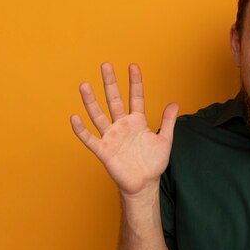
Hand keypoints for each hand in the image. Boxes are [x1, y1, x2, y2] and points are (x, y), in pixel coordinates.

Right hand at [70, 63, 178, 196]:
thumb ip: (168, 122)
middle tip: (105, 65)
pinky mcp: (104, 150)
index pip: (136, 97)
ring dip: (91, 101)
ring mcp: (111, 136)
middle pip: (115, 100)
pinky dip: (81, 129)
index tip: (133, 66)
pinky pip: (90, 138)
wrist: (145, 184)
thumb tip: (175, 103)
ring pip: (99, 115)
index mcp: (137, 121)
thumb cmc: (153, 162)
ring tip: (84, 85)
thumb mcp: (165, 140)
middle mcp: (122, 125)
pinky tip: (74, 117)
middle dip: (110, 83)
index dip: (135, 82)